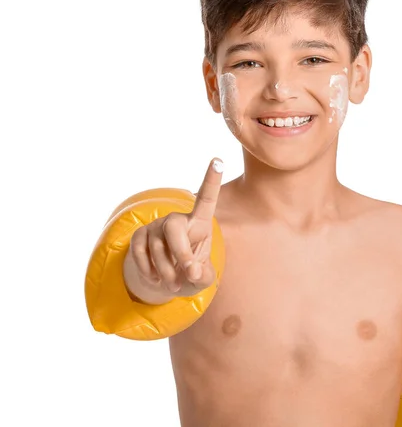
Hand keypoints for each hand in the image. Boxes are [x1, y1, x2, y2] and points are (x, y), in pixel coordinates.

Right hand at [128, 158, 223, 297]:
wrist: (168, 281)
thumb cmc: (191, 273)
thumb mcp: (204, 277)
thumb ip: (203, 276)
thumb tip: (191, 271)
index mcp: (200, 222)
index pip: (207, 198)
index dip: (212, 179)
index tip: (219, 160)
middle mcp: (177, 219)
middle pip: (174, 227)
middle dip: (181, 252)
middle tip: (189, 273)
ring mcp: (156, 226)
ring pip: (157, 247)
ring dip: (167, 272)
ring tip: (174, 285)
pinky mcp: (139, 236)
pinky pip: (139, 252)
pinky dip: (148, 270)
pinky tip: (156, 279)